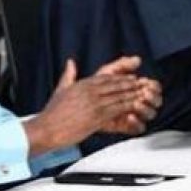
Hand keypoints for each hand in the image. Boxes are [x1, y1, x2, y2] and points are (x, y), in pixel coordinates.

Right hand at [23, 59, 145, 155]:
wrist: (47, 129)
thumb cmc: (52, 112)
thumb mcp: (61, 89)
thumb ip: (68, 75)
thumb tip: (71, 62)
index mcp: (83, 84)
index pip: (107, 78)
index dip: (121, 78)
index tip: (131, 78)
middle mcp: (90, 92)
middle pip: (115, 85)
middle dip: (130, 85)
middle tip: (142, 84)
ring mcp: (94, 104)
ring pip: (118, 96)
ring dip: (132, 95)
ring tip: (143, 94)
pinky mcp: (96, 117)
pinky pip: (116, 110)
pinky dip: (127, 107)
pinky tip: (135, 106)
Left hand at [94, 55, 161, 135]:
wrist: (83, 102)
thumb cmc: (98, 85)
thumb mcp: (109, 72)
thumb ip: (122, 64)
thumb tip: (138, 59)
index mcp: (140, 88)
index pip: (155, 88)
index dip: (154, 86)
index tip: (148, 83)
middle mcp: (141, 102)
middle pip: (157, 102)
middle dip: (153, 98)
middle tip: (145, 93)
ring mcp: (136, 115)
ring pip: (150, 114)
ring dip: (146, 109)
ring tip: (137, 103)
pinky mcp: (128, 126)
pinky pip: (139, 127)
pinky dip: (137, 123)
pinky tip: (130, 116)